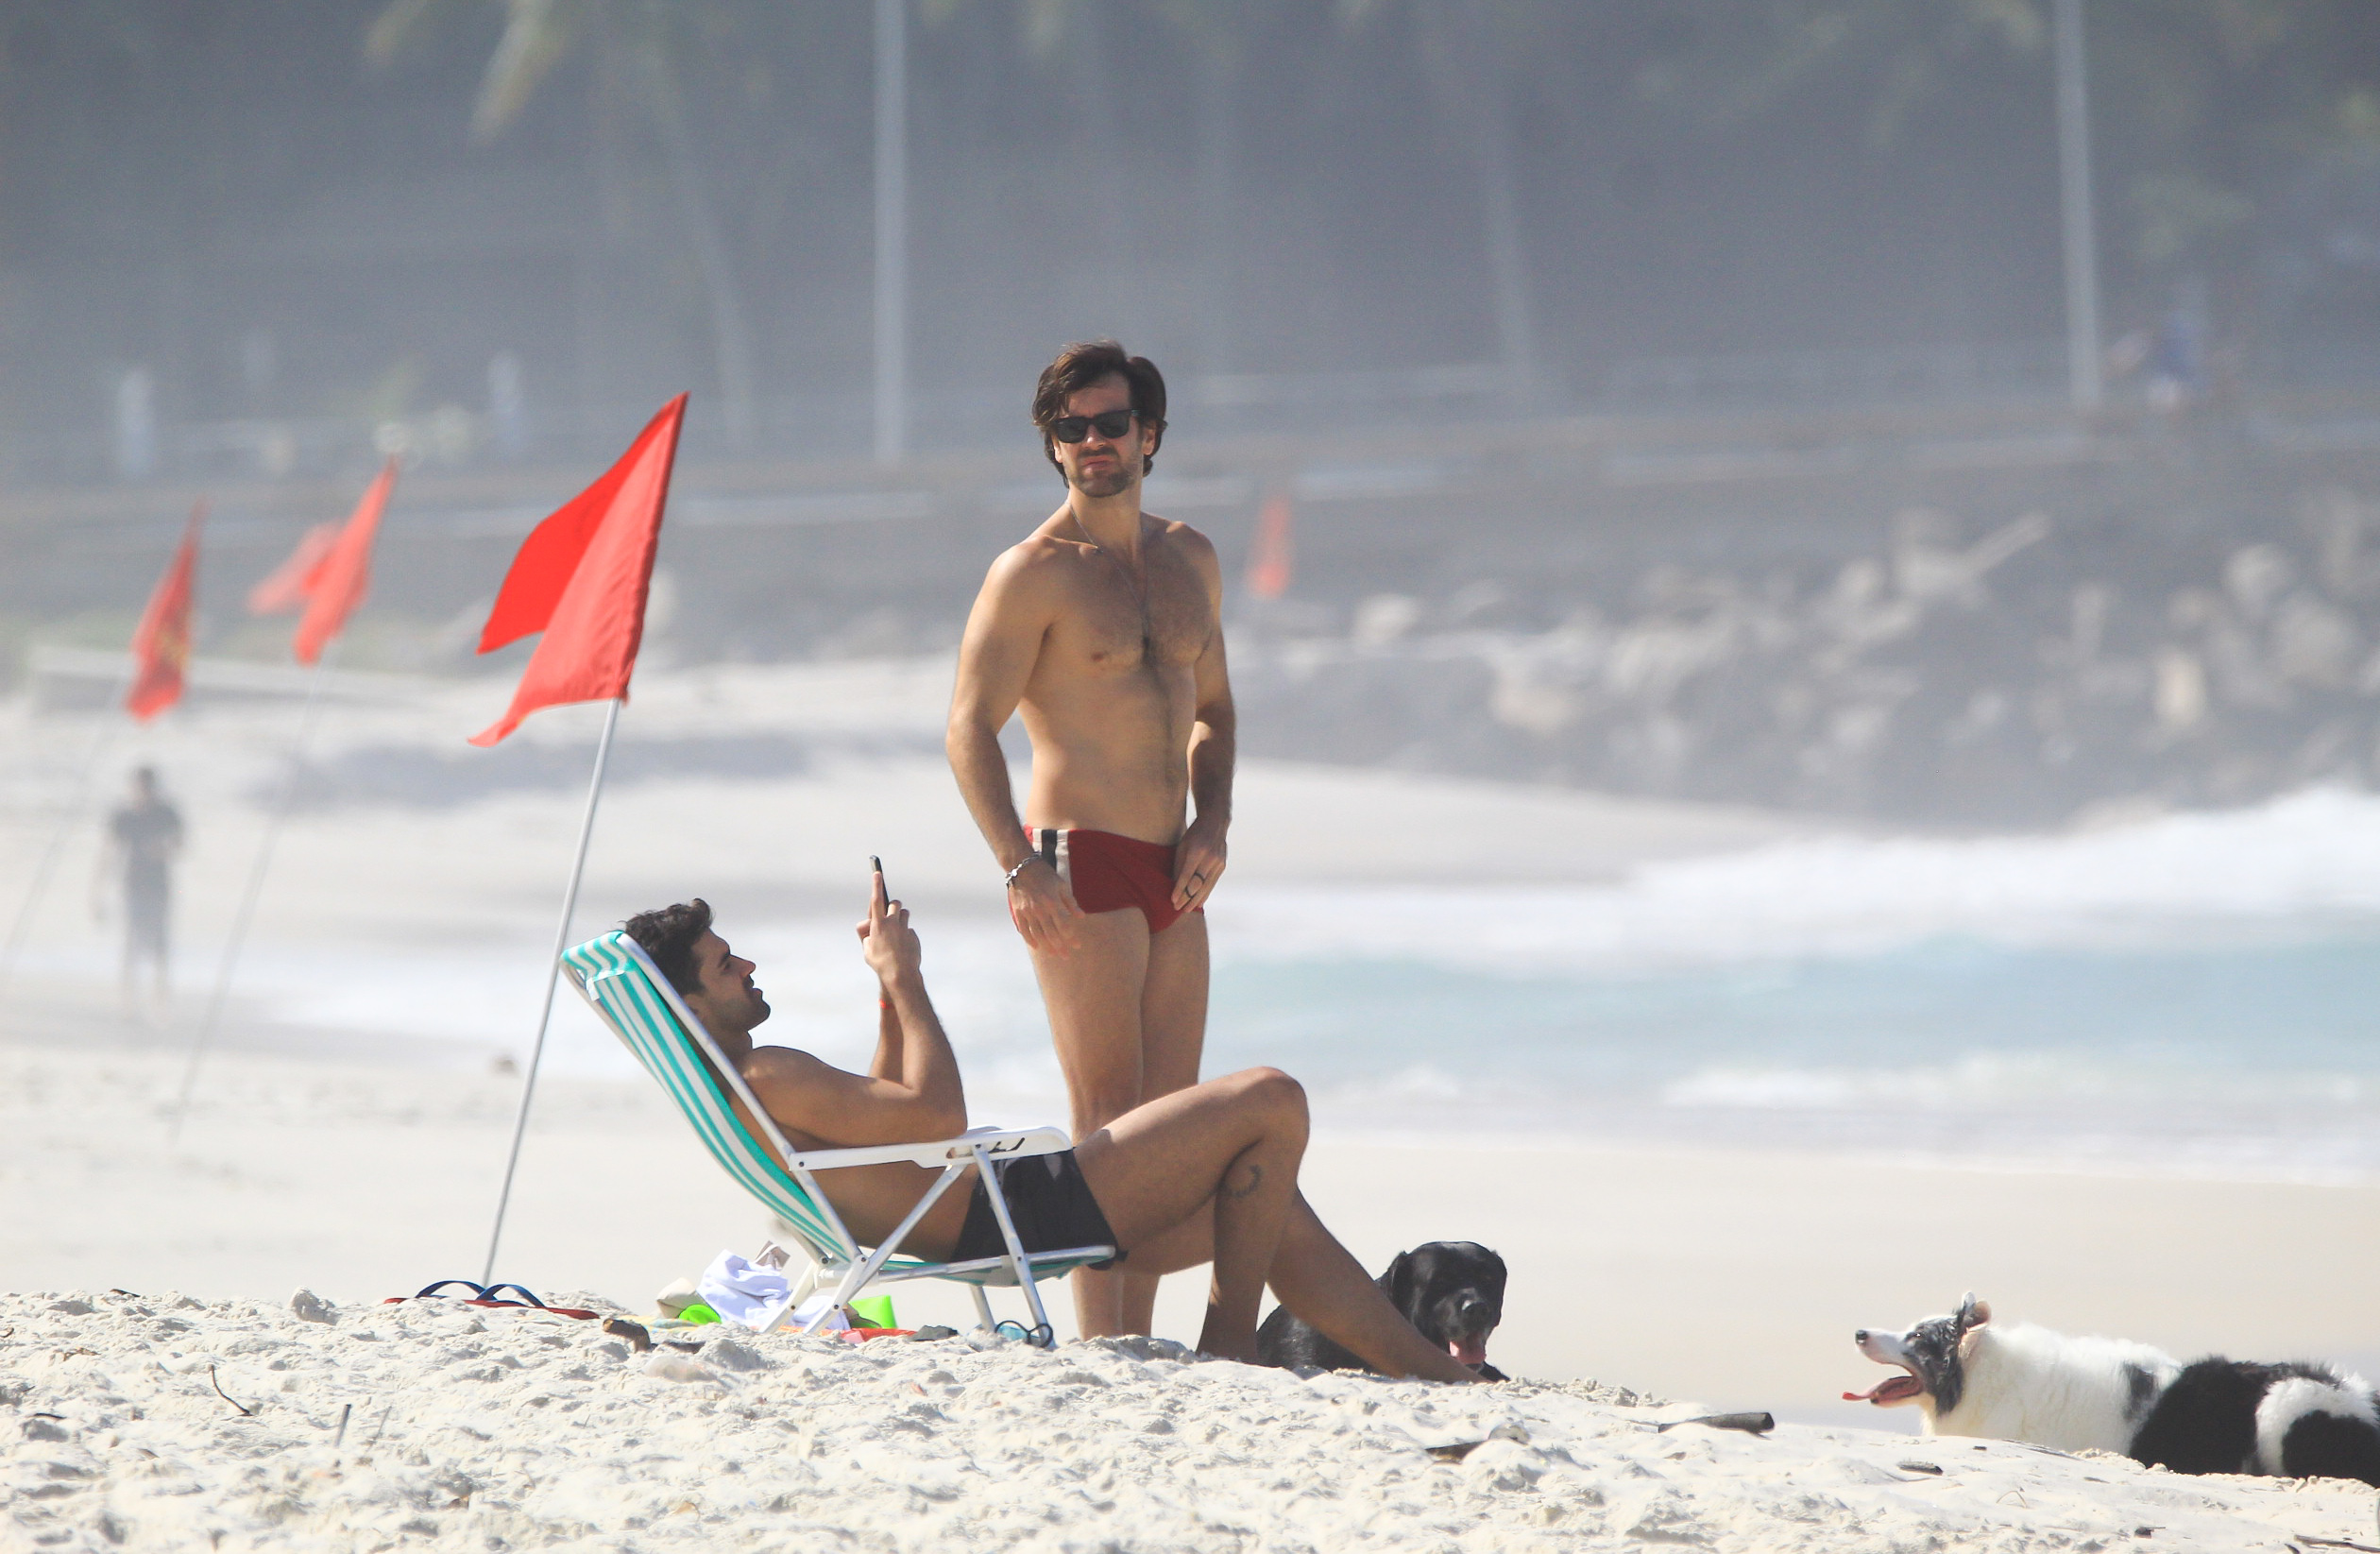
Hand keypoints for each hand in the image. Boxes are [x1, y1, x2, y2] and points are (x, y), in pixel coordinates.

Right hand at [855, 870, 920, 987]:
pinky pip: (909, 930)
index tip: (877, 873)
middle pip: (894, 903)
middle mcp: (892, 923)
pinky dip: (905, 934)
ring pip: (904, 914)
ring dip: (900, 918)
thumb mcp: (866, 949)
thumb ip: (867, 935)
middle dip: (892, 906)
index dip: (876, 885)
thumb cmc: (879, 962)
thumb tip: (871, 928)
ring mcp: (904, 928)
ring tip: (895, 931)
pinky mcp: (913, 935)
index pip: (876, 900)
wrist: (900, 974)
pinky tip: (902, 947)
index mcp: (878, 925)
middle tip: (889, 913)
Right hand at [1006, 857, 1083, 955]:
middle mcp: (1040, 909)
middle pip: (1051, 933)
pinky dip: (1030, 940)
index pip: (1064, 925)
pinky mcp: (1018, 912)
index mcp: (1053, 902)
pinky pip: (1024, 930)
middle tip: (1067, 956)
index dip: (1070, 937)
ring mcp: (1028, 912)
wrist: (1021, 867)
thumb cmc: (1045, 875)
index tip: (1077, 945)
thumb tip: (1081, 917)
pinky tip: (1037, 947)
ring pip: (1038, 934)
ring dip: (1047, 946)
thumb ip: (1071, 902)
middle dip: (1060, 946)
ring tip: (1054, 954)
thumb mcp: (1061, 885)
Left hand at [1170, 814, 1227, 911]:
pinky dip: (1205, 894)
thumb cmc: (1193, 835)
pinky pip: (1212, 883)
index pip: (1187, 875)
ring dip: (1196, 900)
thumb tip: (1175, 885)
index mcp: (1196, 851)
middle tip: (1178, 909)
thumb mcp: (1182, 846)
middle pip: (1197, 883)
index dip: (1179, 889)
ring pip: (1206, 886)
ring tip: (1187, 910)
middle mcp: (1209, 857)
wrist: (1215, 823)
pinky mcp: (1223, 865)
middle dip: (1187, 898)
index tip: (1173, 900)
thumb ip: (1179, 865)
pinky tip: (1199, 903)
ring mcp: (1218, 862)